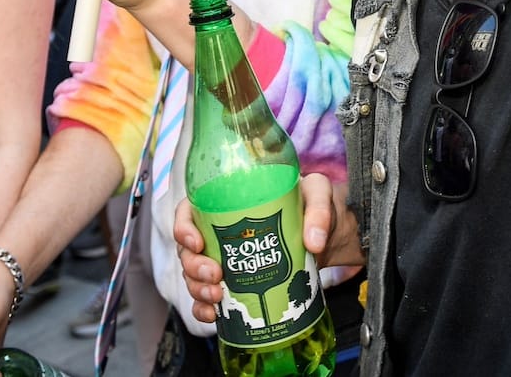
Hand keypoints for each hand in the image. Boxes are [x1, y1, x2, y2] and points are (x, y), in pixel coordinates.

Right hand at [175, 175, 362, 323]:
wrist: (327, 233)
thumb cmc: (314, 204)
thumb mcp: (318, 194)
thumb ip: (318, 211)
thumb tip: (313, 243)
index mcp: (226, 201)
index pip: (189, 211)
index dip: (183, 228)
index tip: (197, 242)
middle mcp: (219, 231)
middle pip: (188, 250)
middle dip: (194, 266)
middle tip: (216, 275)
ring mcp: (225, 258)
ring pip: (194, 276)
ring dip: (197, 289)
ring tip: (217, 297)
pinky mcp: (236, 282)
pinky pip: (209, 298)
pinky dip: (204, 309)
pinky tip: (213, 316)